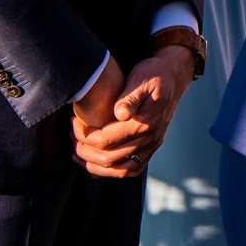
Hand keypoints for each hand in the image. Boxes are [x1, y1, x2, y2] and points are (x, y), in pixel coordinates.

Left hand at [73, 46, 193, 179]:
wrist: (173, 77)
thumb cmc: (154, 74)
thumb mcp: (141, 78)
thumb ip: (129, 97)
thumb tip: (119, 113)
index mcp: (146, 122)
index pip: (106, 140)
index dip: (84, 135)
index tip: (74, 122)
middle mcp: (150, 138)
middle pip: (109, 158)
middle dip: (84, 150)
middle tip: (72, 135)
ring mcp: (152, 146)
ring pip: (120, 170)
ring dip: (95, 165)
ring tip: (78, 152)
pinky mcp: (151, 148)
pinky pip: (130, 170)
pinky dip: (111, 170)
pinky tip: (96, 161)